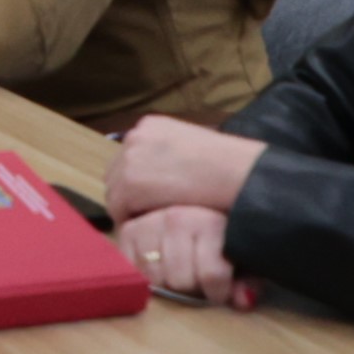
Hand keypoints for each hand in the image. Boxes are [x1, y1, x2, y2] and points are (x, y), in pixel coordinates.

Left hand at [103, 116, 268, 219]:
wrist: (237, 173)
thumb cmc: (228, 164)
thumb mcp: (193, 146)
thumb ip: (170, 156)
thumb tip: (161, 176)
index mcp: (151, 125)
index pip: (130, 157)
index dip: (139, 181)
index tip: (154, 197)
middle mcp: (135, 136)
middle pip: (117, 173)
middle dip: (131, 194)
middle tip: (152, 213)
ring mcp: (129, 159)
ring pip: (116, 192)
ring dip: (132, 208)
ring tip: (155, 223)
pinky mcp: (129, 183)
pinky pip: (119, 210)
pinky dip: (132, 221)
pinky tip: (153, 228)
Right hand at [114, 205, 247, 305]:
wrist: (196, 207)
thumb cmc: (220, 237)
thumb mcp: (241, 257)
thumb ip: (247, 280)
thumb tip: (243, 300)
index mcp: (209, 222)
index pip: (211, 274)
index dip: (218, 292)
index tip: (220, 291)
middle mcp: (176, 219)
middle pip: (180, 280)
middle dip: (190, 287)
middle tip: (196, 280)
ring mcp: (149, 223)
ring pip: (154, 276)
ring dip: (167, 282)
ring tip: (177, 273)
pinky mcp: (128, 230)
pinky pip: (131, 266)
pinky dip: (142, 274)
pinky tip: (157, 268)